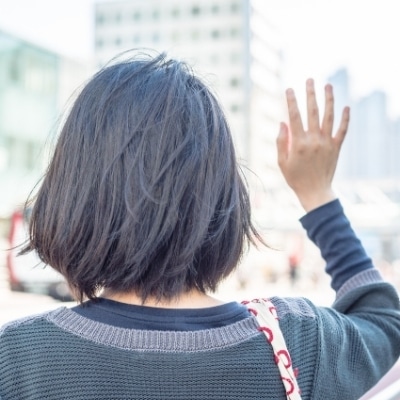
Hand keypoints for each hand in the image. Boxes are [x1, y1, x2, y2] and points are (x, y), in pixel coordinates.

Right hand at [276, 79, 349, 211]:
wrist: (315, 192)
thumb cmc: (295, 178)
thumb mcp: (281, 162)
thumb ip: (281, 141)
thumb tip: (283, 122)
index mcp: (298, 143)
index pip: (294, 117)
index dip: (291, 101)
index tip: (288, 89)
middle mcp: (313, 140)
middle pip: (312, 112)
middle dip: (310, 94)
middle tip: (309, 79)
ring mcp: (326, 143)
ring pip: (329, 117)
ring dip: (328, 99)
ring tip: (327, 85)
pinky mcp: (336, 148)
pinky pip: (342, 130)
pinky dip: (345, 118)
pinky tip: (346, 106)